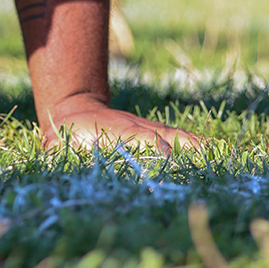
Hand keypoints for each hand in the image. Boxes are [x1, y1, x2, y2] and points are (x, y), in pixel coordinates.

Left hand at [45, 97, 206, 154]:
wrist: (69, 109)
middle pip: (164, 134)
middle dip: (186, 143)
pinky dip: (188, 141)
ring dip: (192, 142)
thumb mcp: (56, 142)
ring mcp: (141, 126)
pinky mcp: (144, 130)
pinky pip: (170, 134)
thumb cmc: (62, 133)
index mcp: (114, 131)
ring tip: (216, 151)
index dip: (158, 147)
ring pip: (171, 133)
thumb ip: (55, 148)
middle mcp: (133, 127)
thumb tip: (52, 150)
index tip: (172, 157)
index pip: (144, 137)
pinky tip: (203, 148)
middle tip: (210, 154)